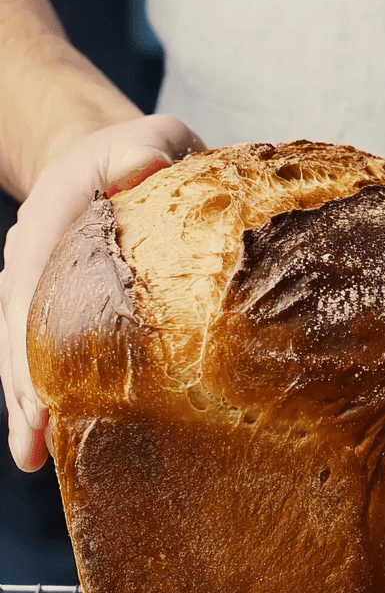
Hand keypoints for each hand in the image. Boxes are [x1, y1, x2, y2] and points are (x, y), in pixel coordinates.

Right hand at [0, 114, 205, 470]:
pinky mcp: (57, 300)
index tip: (41, 392)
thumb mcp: (155, 136)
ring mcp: (42, 279)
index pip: (36, 279)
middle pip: (21, 325)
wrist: (121, 154)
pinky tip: (50, 436)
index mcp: (57, 214)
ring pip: (25, 345)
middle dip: (24, 385)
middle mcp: (38, 251)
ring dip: (28, 400)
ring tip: (34, 456)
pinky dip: (46, 390)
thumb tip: (147, 167)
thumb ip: (150, 148)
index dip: (34, 338)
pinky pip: (45, 348)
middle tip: (34, 444)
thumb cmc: (148, 151)